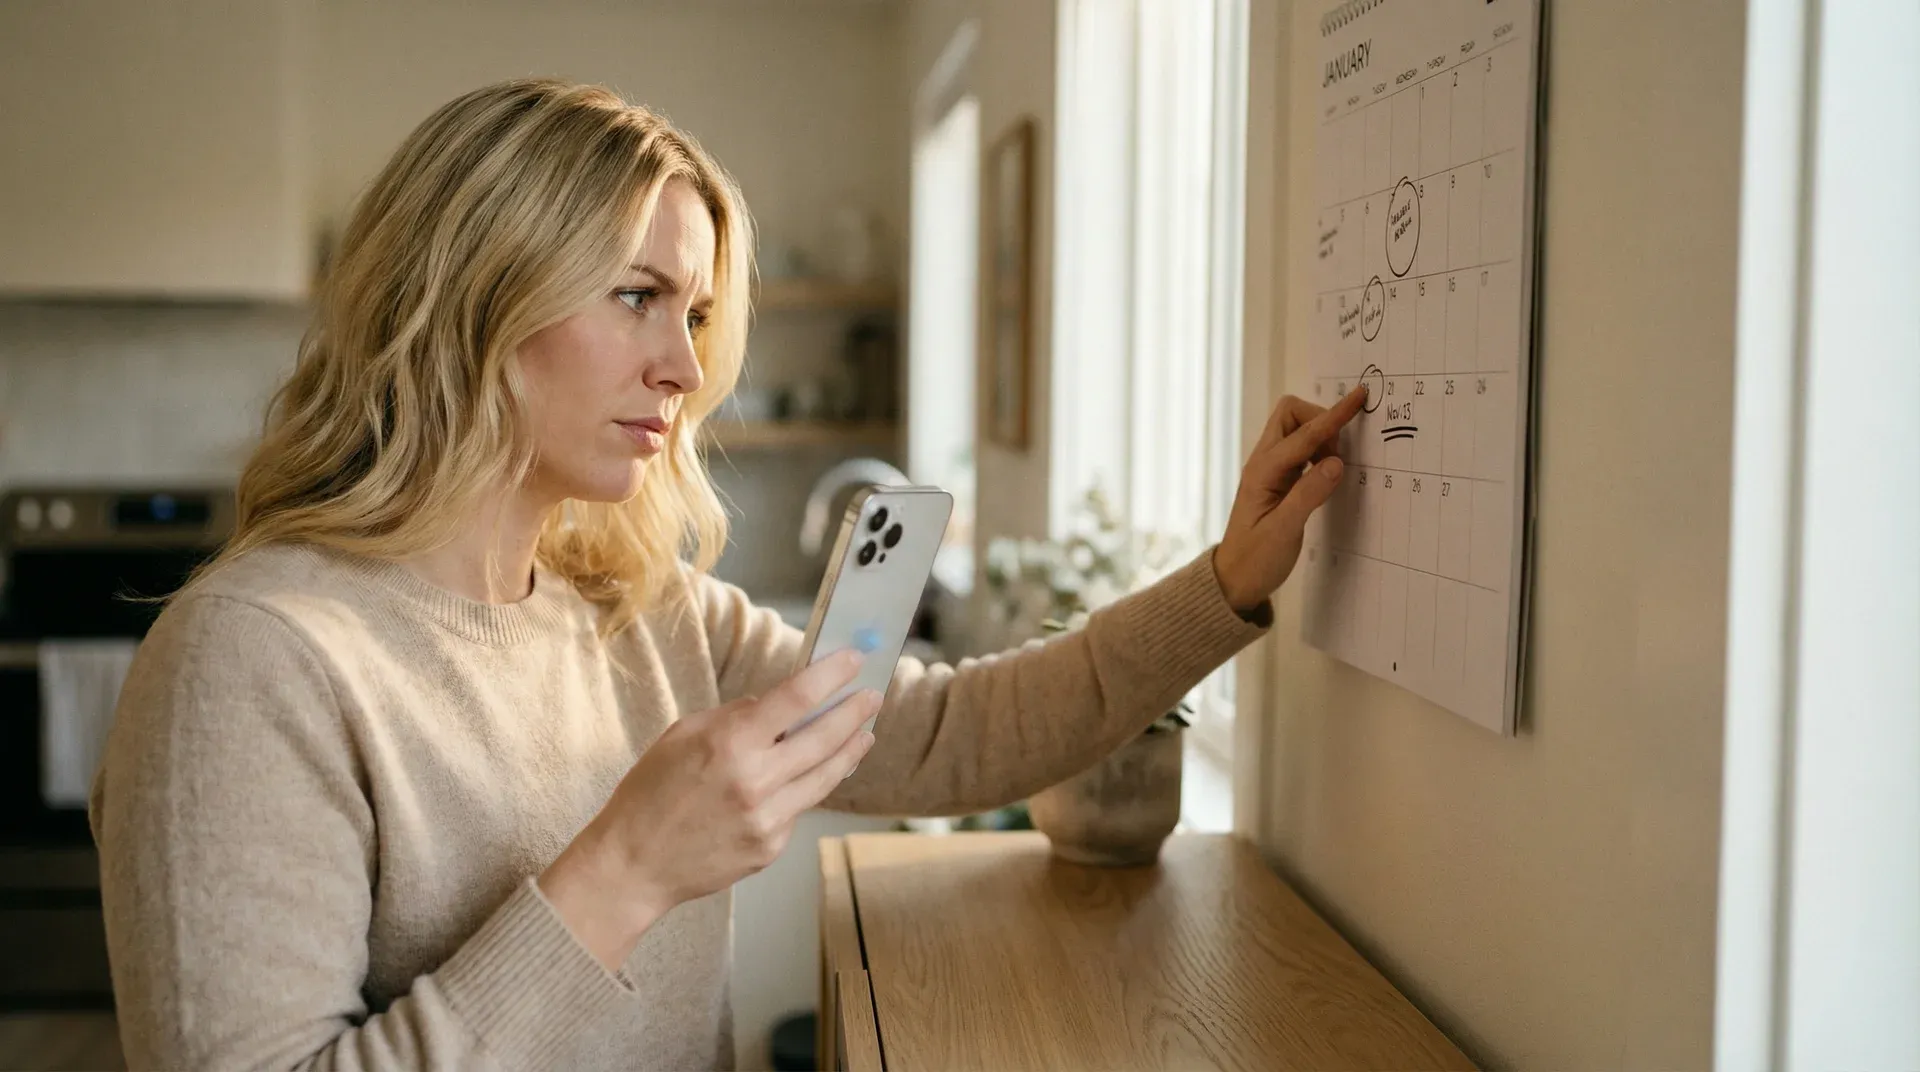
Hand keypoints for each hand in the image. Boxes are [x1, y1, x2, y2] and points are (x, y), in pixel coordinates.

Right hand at [538, 649, 879, 969]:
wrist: (634, 864)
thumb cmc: (650, 794)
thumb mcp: (683, 736)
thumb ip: (734, 717)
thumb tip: (776, 704)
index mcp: (730, 743)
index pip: (797, 697)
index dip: (832, 675)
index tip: (853, 661)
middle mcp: (755, 780)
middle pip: (825, 737)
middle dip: (854, 712)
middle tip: (873, 696)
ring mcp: (767, 818)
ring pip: (826, 777)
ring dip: (849, 751)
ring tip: (864, 734)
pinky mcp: (771, 847)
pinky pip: (798, 809)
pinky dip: (806, 789)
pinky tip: (811, 776)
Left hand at [1213, 385, 1367, 612]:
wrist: (1235, 580)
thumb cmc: (1256, 560)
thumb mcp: (1284, 532)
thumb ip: (1309, 495)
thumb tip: (1336, 462)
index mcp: (1263, 471)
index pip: (1303, 434)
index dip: (1333, 416)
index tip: (1358, 396)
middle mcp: (1264, 463)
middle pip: (1291, 415)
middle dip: (1321, 421)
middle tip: (1338, 454)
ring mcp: (1270, 470)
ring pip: (1296, 431)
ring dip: (1321, 438)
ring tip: (1333, 469)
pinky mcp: (1279, 480)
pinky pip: (1300, 450)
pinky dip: (1318, 451)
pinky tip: (1327, 474)